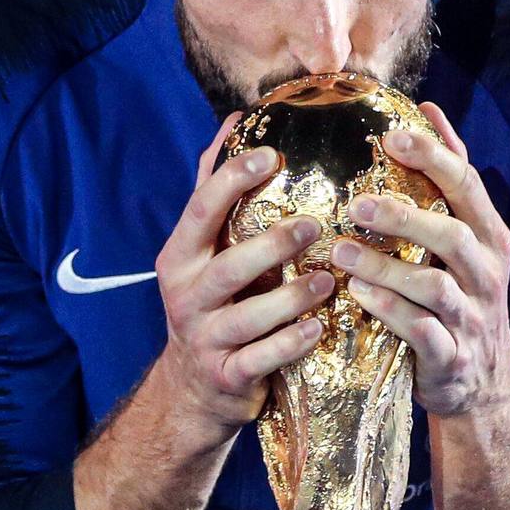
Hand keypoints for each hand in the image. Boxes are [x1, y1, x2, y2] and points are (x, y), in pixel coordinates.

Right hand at [156, 113, 334, 430]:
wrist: (194, 389)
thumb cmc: (212, 301)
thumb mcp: (203, 248)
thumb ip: (215, 187)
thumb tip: (235, 121)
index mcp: (181, 256)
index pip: (201, 210)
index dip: (232, 179)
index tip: (272, 154)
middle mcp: (186, 295)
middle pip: (228, 267)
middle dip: (272, 245)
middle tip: (316, 225)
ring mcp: (204, 339)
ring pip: (247, 318)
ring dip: (290, 299)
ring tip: (327, 279)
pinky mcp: (227, 376)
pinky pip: (260, 361)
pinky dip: (289, 344)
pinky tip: (318, 328)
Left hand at [330, 101, 509, 419]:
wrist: (480, 383)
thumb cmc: (459, 294)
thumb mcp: (464, 237)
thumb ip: (448, 177)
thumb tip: (427, 108)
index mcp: (488, 235)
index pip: (466, 185)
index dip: (433, 157)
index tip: (391, 137)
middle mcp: (486, 272)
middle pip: (452, 235)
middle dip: (405, 216)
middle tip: (356, 202)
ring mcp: (472, 316)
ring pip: (433, 286)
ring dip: (386, 268)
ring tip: (342, 251)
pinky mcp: (453, 356)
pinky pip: (422, 332)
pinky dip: (391, 313)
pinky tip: (358, 296)